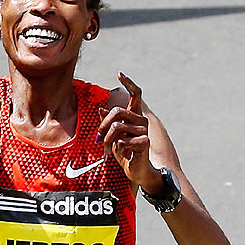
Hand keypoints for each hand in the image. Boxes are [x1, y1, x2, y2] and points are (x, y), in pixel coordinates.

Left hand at [98, 72, 159, 188]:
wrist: (136, 171)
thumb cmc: (125, 153)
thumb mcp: (112, 138)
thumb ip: (108, 124)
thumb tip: (100, 108)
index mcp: (134, 116)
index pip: (135, 94)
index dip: (128, 83)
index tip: (119, 74)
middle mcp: (141, 120)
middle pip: (117, 111)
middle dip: (104, 125)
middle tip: (99, 138)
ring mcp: (144, 130)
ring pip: (117, 127)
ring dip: (108, 141)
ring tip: (109, 150)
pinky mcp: (145, 142)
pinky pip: (122, 140)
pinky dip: (118, 149)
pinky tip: (124, 155)